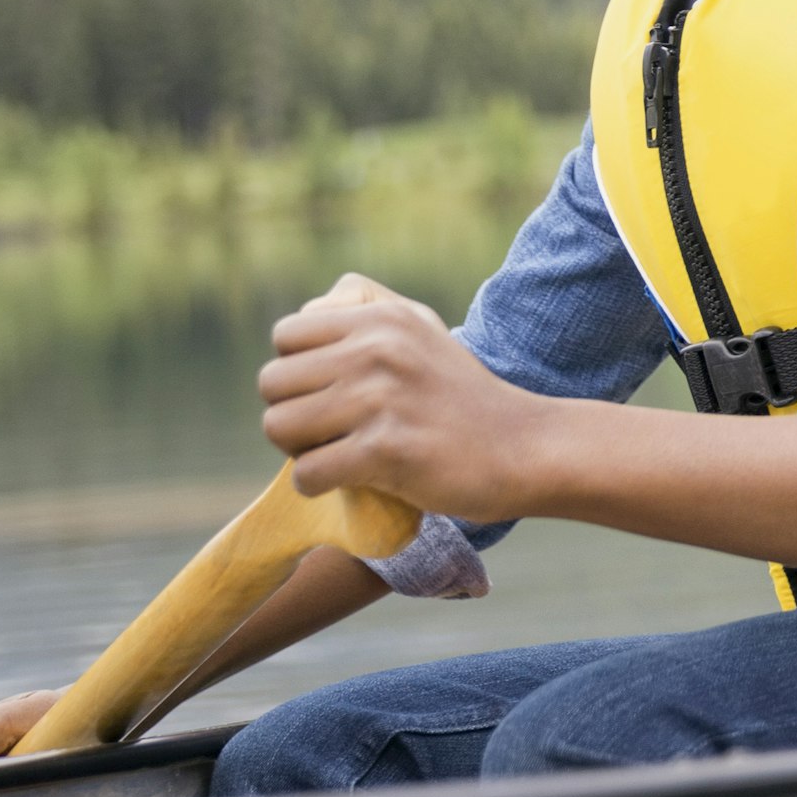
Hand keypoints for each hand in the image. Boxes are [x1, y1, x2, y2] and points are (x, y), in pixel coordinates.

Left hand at [256, 273, 552, 524]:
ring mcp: (381, 399)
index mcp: (383, 317)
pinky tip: (353, 480)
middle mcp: (378, 349)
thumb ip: (366, 311)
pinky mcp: (385, 450)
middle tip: (331, 430)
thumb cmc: (463, 396)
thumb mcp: (422, 330)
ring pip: (278, 427)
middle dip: (292, 412)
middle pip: (271, 383)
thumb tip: (305, 317)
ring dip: (301, 450)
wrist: (525, 448)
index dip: (298, 369)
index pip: (285, 334)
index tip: (329, 391)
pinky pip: (306, 473)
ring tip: (339, 452)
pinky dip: (319, 485)